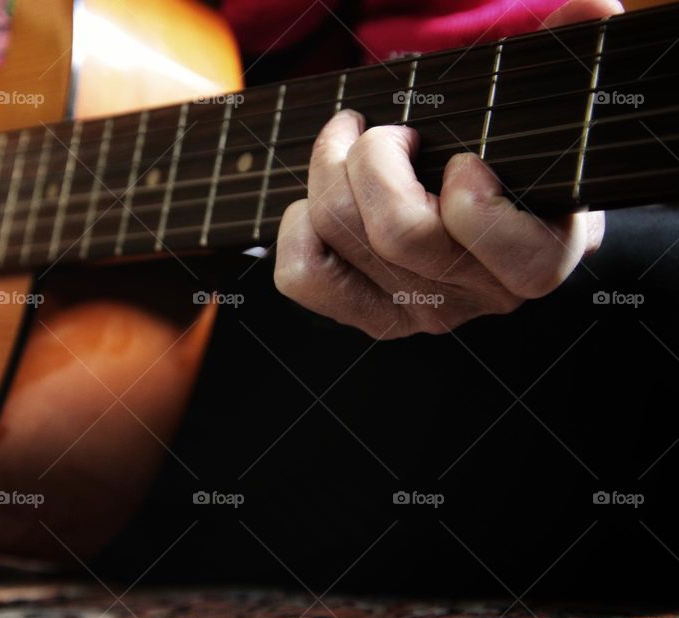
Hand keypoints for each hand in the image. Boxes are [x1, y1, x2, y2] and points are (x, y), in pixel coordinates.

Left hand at [273, 0, 621, 338]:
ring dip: (330, 170)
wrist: (495, 223)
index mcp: (537, 257)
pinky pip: (303, 277)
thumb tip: (590, 7)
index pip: (481, 234)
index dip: (465, 193)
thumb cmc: (513, 162)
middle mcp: (478, 296)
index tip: (462, 158)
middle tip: (385, 131)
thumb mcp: (540, 120)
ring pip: (342, 236)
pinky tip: (321, 201)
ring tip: (348, 143)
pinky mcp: (370, 317)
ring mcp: (420, 313)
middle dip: (374, 155)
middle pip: (396, 231)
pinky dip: (298, 226)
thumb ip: (560, 64)